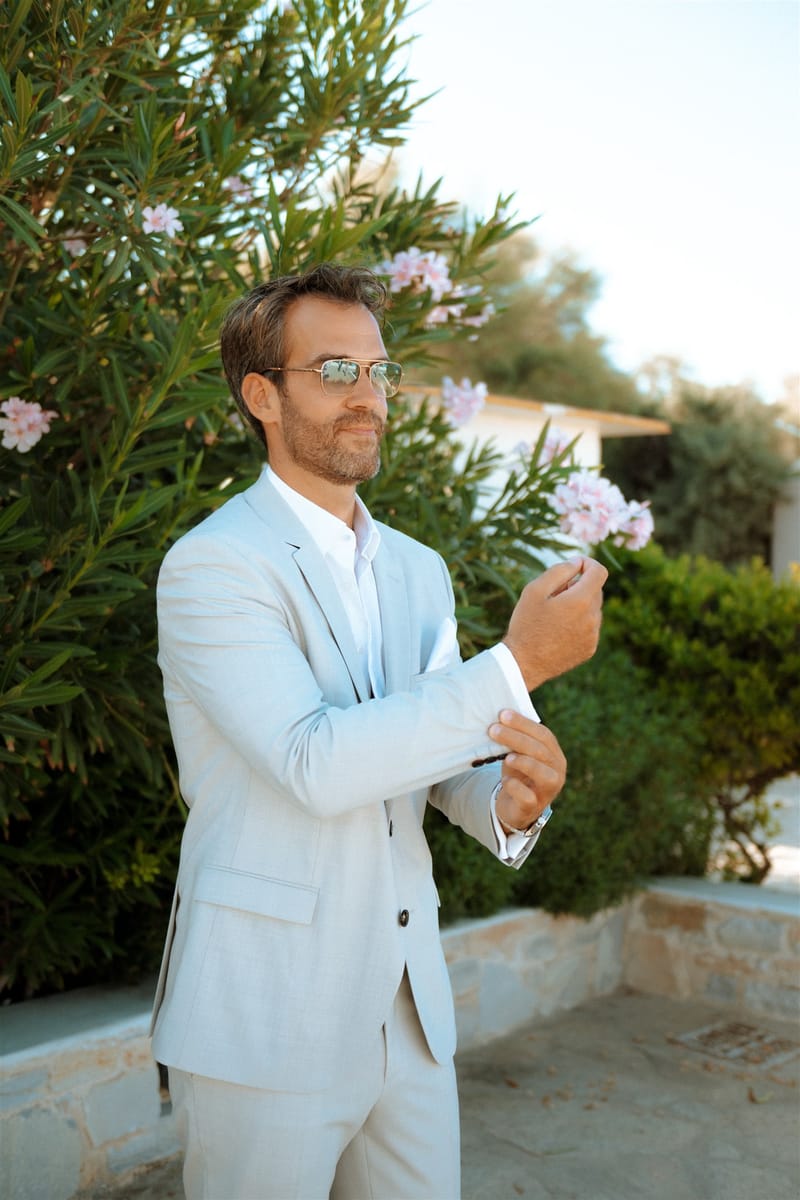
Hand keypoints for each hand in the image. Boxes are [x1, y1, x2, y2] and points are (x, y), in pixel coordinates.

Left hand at [489, 710, 566, 833]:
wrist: (516, 806)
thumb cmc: (518, 773)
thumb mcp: (518, 753)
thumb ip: (515, 738)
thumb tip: (499, 716)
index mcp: (554, 754)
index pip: (543, 734)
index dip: (523, 723)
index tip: (503, 714)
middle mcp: (556, 771)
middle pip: (540, 751)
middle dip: (516, 738)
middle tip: (493, 730)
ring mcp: (548, 790)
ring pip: (541, 773)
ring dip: (522, 762)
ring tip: (506, 756)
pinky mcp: (534, 806)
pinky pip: (527, 796)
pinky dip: (515, 786)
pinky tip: (505, 780)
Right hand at [502, 557, 607, 690]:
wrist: (524, 663)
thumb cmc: (526, 624)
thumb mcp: (535, 590)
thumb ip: (559, 570)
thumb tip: (578, 562)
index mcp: (581, 600)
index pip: (599, 572)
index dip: (588, 563)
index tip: (575, 566)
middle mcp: (593, 618)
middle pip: (595, 590)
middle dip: (579, 586)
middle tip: (554, 594)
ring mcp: (593, 635)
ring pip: (593, 609)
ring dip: (579, 605)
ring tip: (554, 616)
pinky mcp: (590, 648)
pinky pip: (590, 627)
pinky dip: (579, 623)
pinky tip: (558, 631)